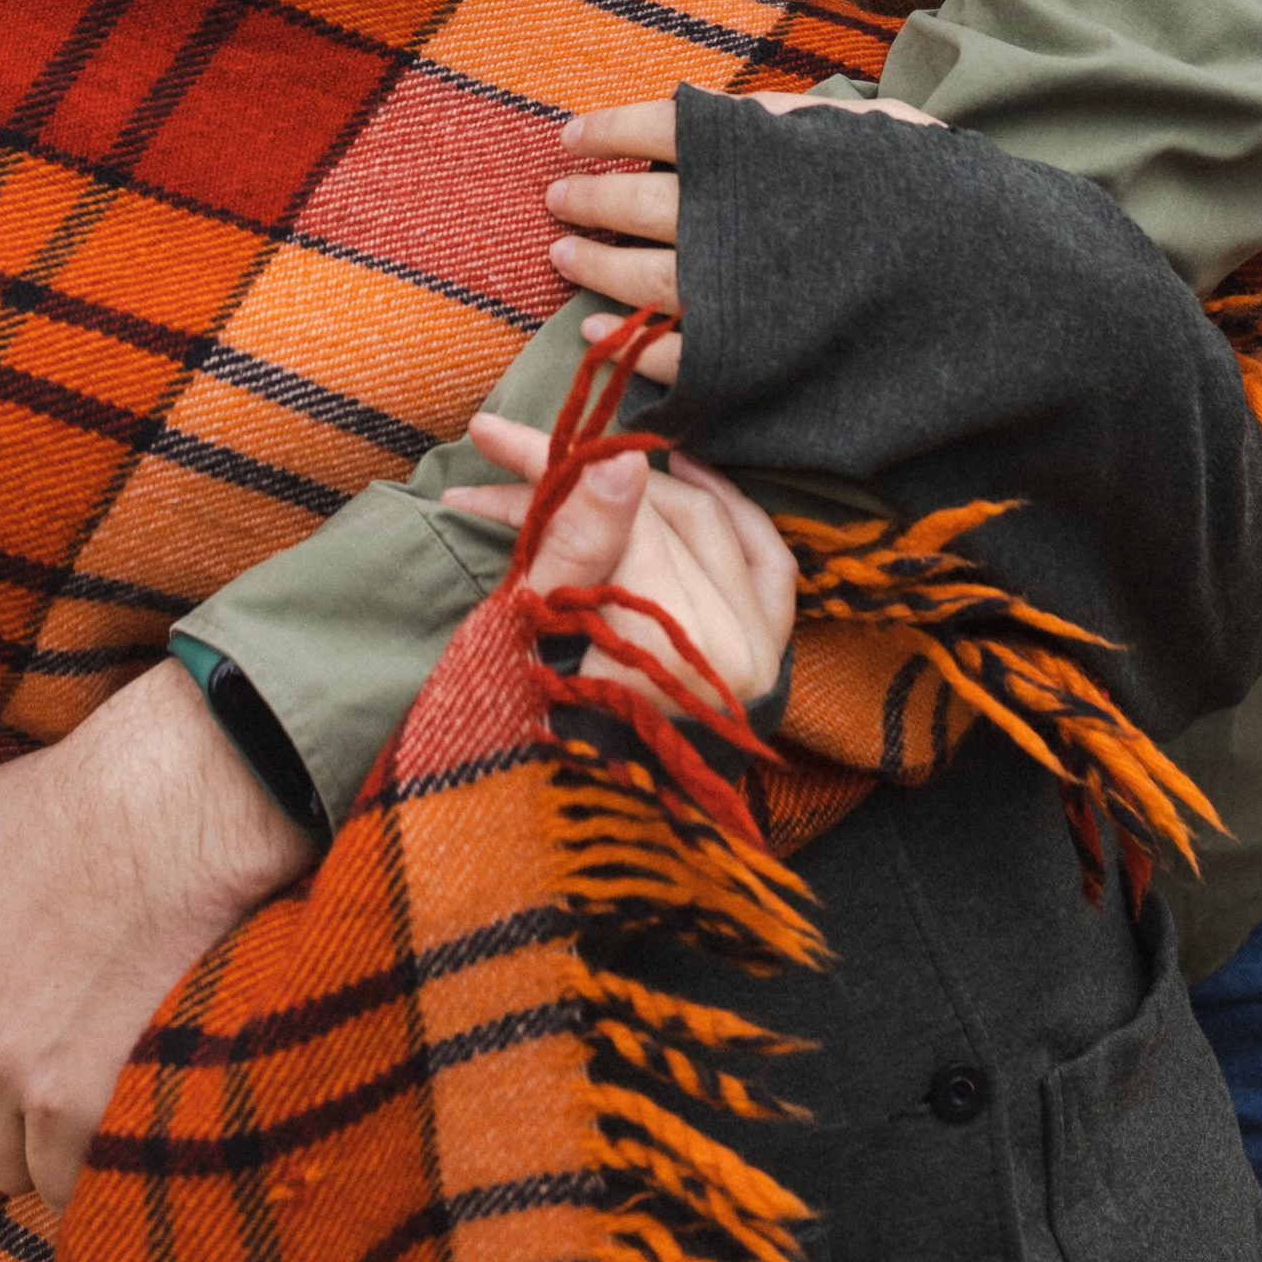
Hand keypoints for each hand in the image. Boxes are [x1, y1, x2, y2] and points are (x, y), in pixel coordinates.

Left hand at [0, 657, 318, 1208]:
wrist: (168, 809)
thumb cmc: (69, 801)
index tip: (20, 1056)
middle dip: (15, 1117)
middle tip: (69, 1074)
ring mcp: (34, 1082)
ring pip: (29, 1168)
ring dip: (59, 1148)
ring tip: (104, 1100)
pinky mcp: (95, 1103)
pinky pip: (81, 1178)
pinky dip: (101, 1163)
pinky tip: (127, 1120)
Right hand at [444, 410, 796, 716]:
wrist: (576, 822)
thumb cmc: (533, 736)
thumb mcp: (536, 631)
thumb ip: (579, 539)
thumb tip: (622, 457)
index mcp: (674, 646)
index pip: (621, 510)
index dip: (550, 464)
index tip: (490, 439)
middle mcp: (735, 651)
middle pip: (660, 512)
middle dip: (582, 478)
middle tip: (509, 459)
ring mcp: (761, 657)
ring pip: (711, 521)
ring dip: (641, 487)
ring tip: (584, 467)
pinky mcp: (771, 659)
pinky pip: (769, 562)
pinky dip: (736, 515)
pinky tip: (692, 476)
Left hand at [547, 89, 948, 384]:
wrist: (1002, 292)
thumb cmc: (935, 200)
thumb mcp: (863, 130)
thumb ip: (783, 121)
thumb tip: (707, 111)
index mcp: (759, 151)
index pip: (656, 128)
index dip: (605, 132)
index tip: (571, 137)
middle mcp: (738, 219)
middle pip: (634, 205)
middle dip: (587, 200)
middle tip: (556, 202)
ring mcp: (740, 299)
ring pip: (639, 282)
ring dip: (593, 268)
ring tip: (563, 256)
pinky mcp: (750, 366)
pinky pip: (669, 358)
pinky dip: (626, 345)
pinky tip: (602, 334)